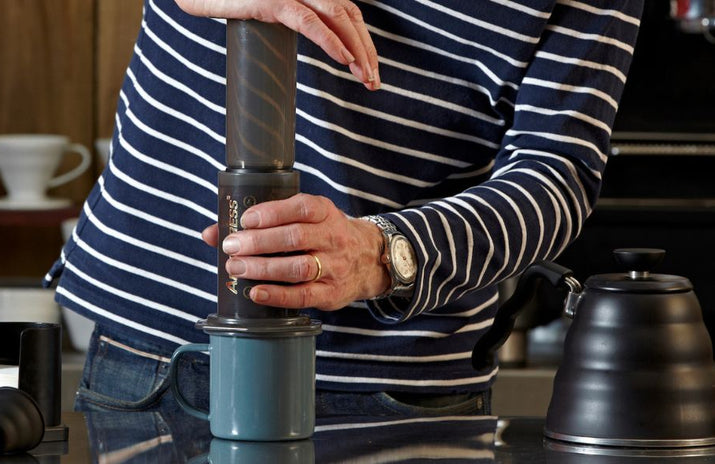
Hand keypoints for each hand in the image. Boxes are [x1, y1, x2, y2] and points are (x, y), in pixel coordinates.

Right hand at [175, 0, 379, 89]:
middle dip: (367, 50)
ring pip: (337, 17)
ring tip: (365, 78)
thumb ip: (292, 19)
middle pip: (348, 16)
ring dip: (357, 50)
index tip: (370, 71)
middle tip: (374, 82)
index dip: (363, 42)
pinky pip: (308, 20)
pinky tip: (344, 60)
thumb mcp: (266, 11)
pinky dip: (330, 40)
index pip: (347, 13)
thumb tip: (311, 44)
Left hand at [202, 193, 389, 309]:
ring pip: (298, 268)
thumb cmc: (323, 235)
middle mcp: (333, 237)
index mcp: (325, 212)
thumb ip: (264, 222)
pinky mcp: (332, 293)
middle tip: (231, 246)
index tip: (245, 220)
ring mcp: (335, 267)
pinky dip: (277, 296)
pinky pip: (303, 296)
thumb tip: (211, 233)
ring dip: (263, 269)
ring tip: (235, 268)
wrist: (368, 259)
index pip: (301, 208)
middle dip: (258, 242)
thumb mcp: (305, 219)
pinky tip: (255, 293)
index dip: (272, 213)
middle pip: (295, 238)